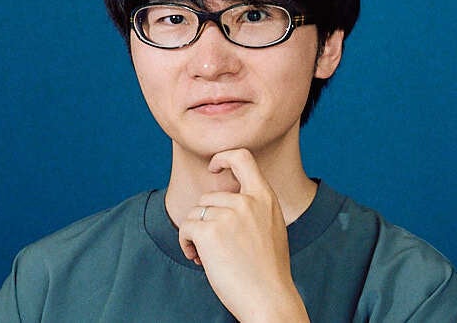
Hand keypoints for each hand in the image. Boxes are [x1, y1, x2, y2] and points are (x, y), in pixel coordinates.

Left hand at [178, 148, 309, 322]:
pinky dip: (185, 242)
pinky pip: (186, 227)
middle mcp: (247, 201)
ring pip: (196, 213)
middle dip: (205, 218)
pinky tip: (196, 258)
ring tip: (206, 255)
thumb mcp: (271, 225)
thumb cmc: (269, 268)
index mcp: (264, 196)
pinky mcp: (210, 231)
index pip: (242, 157)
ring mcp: (228, 215)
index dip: (224, 157)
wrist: (269, 299)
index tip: (214, 167)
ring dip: (195, 232)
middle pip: (209, 195)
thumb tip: (224, 198)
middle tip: (212, 243)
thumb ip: (253, 206)